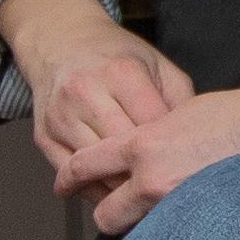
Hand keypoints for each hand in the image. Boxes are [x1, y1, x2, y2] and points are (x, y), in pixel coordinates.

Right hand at [6, 0, 189, 183]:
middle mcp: (85, 94)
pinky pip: (73, 179)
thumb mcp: (157, 65)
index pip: (152, 129)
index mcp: (120, 73)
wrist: (61, 43)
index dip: (173, 151)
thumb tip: (195, 146)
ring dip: (123, 189)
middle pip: (123, 155)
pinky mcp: (44, 137)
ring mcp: (60, 118)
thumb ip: (181, 102)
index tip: (187, 165)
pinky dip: (97, 191)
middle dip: (150, 175)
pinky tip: (116, 193)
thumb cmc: (116, 58)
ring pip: (98, 172)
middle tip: (170, 188)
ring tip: (146, 195)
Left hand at [51, 84, 239, 235]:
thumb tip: (139, 150)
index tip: (65, 184)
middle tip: (114, 208)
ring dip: (142, 228)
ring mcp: (175, 207)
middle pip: (106, 215)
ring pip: (138, 232)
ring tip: (157, 217)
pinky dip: (171, 235)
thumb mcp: (180, 113)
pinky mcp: (198, 225)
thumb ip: (150, 134)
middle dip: (108, 213)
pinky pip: (170, 239)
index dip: (70, 178)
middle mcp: (151, 180)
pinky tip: (184, 226)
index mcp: (142, 144)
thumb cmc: (237, 115)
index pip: (87, 166)